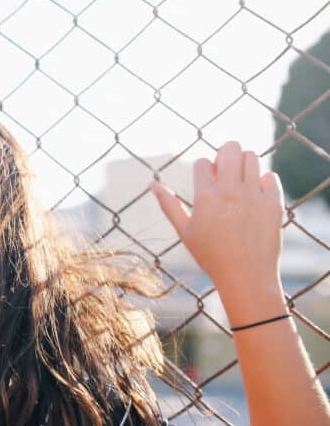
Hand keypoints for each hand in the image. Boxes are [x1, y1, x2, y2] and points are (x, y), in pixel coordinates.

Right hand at [148, 141, 285, 298]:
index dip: (202, 169)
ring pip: (251, 157)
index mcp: (205, 198)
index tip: (206, 182)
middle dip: (224, 153)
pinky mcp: (274, 202)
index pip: (202, 162)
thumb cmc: (211, 256)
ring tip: (240, 181)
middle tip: (225, 170)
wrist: (246, 276)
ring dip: (243, 163)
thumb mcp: (185, 231)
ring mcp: (254, 196)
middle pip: (229, 148)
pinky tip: (255, 195)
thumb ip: (168, 204)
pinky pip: (270, 176)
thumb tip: (151, 183)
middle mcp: (230, 192)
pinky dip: (263, 180)